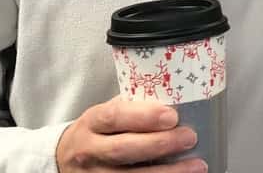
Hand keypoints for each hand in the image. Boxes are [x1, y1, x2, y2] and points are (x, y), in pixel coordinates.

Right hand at [56, 96, 205, 171]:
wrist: (65, 157)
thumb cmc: (98, 130)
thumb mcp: (107, 112)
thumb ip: (133, 106)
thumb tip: (175, 96)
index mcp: (92, 122)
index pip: (115, 117)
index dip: (143, 117)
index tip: (172, 116)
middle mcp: (89, 150)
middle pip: (123, 150)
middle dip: (159, 145)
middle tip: (190, 137)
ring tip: (197, 165)